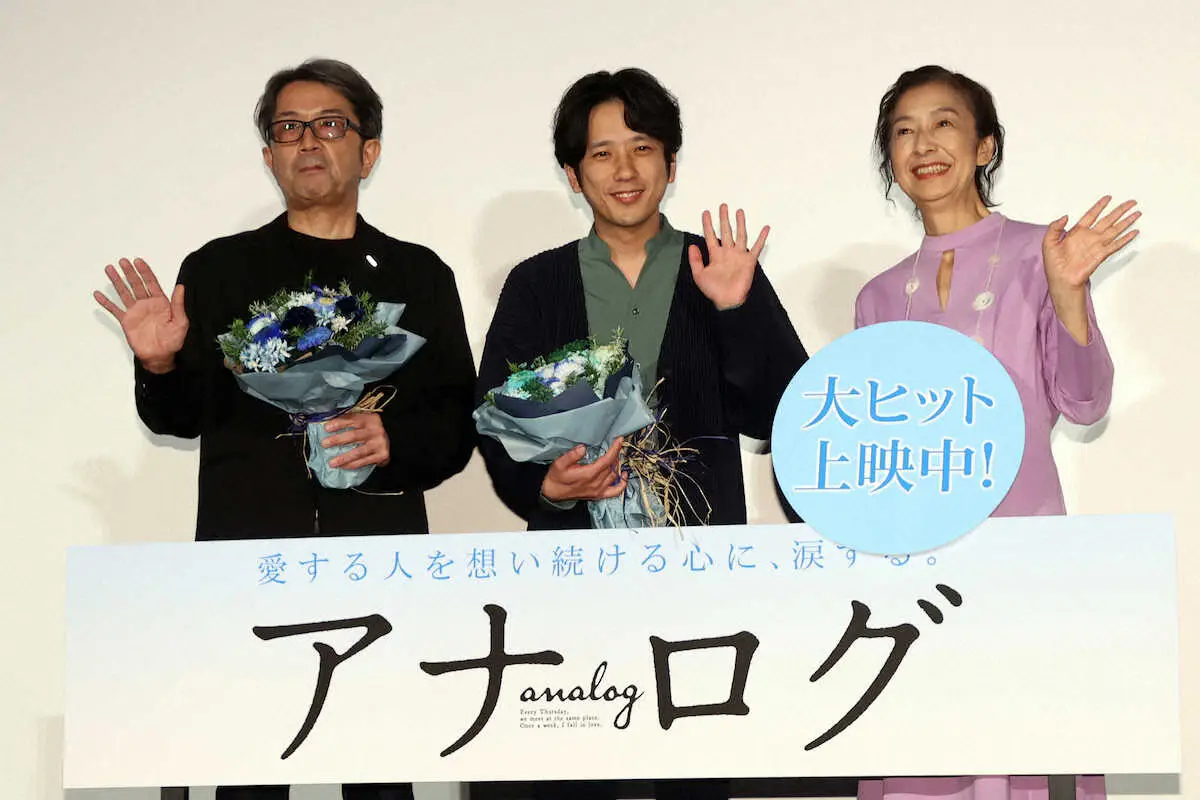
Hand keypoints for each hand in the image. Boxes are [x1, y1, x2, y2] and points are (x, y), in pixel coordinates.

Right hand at [94, 257, 187, 373]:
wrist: (160, 356)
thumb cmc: (173, 341)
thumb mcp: (180, 322)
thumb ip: (178, 304)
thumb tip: (180, 286)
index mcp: (161, 303)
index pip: (152, 283)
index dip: (145, 272)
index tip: (138, 261)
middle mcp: (147, 304)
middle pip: (136, 284)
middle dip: (130, 272)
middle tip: (122, 261)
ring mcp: (135, 311)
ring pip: (124, 293)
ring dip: (117, 281)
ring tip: (110, 269)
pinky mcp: (126, 321)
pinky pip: (114, 309)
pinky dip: (106, 302)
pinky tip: (98, 294)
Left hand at [323, 412, 390, 469]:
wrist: (390, 439)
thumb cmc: (370, 430)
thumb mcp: (363, 421)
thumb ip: (349, 421)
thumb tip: (327, 426)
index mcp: (369, 419)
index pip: (352, 420)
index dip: (339, 424)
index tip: (326, 428)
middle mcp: (376, 430)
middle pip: (354, 436)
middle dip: (337, 440)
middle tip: (324, 444)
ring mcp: (379, 443)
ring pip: (358, 452)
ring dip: (343, 458)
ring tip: (331, 463)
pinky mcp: (382, 455)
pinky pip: (364, 461)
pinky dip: (352, 465)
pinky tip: (343, 466)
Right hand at [541, 437, 626, 502]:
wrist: (552, 492)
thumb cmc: (556, 478)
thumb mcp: (559, 463)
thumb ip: (571, 455)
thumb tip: (582, 448)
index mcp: (588, 474)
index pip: (607, 460)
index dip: (615, 449)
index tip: (619, 440)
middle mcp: (596, 483)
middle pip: (612, 466)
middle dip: (616, 454)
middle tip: (617, 445)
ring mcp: (598, 490)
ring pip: (615, 476)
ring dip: (618, 465)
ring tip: (617, 456)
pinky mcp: (598, 495)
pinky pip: (615, 491)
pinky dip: (622, 484)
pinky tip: (623, 475)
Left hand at [688, 203, 768, 309]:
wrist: (728, 301)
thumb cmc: (713, 290)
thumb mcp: (699, 275)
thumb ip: (695, 260)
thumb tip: (692, 246)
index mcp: (715, 255)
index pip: (711, 236)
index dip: (707, 225)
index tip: (705, 213)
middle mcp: (727, 252)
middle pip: (725, 232)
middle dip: (724, 219)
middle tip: (723, 206)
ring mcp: (739, 256)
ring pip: (740, 235)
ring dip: (740, 223)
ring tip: (739, 211)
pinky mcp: (749, 261)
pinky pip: (757, 247)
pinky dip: (761, 238)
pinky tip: (765, 228)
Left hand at [1043, 196, 1139, 293]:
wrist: (1061, 280)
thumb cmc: (1054, 264)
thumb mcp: (1048, 242)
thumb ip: (1054, 227)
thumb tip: (1065, 216)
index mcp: (1076, 232)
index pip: (1091, 215)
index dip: (1099, 206)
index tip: (1108, 198)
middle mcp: (1089, 237)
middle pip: (1108, 219)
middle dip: (1119, 210)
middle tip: (1130, 202)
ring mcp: (1096, 245)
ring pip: (1115, 229)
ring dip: (1126, 221)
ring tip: (1136, 213)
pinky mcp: (1101, 255)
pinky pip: (1116, 245)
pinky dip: (1125, 238)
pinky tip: (1133, 232)